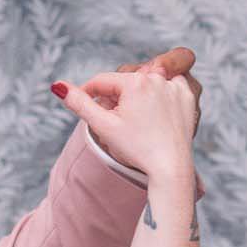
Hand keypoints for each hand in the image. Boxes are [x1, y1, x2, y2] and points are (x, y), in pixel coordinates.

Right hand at [56, 68, 198, 185]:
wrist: (170, 168)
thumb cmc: (137, 149)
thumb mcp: (104, 126)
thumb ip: (80, 103)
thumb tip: (57, 86)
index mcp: (136, 82)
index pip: (102, 80)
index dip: (89, 93)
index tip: (86, 105)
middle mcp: (158, 78)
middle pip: (124, 81)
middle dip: (115, 97)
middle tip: (115, 119)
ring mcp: (176, 86)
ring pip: (145, 82)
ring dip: (137, 94)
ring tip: (136, 119)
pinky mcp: (188, 96)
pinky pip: (167, 88)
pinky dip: (159, 95)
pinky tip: (155, 114)